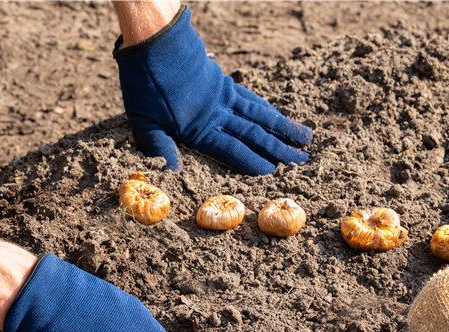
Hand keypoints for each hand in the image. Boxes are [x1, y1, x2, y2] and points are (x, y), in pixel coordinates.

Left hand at [113, 5, 311, 175]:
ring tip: (304, 137)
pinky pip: (251, 98)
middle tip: (302, 161)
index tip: (274, 172)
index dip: (254, 162)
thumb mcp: (143, 121)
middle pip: (254, 135)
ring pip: (260, 115)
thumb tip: (172, 175)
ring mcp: (224, 96)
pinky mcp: (224, 81)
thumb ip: (160, 149)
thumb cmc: (144, 83)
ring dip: (283, 128)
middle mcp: (218, 113)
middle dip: (279, 150)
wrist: (155, 39)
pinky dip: (267, 108)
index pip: (233, 150)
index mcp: (199, 128)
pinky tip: (277, 115)